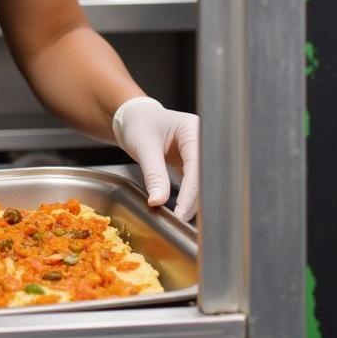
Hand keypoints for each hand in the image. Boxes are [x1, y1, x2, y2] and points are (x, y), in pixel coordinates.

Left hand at [112, 97, 198, 221]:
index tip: (181, 213)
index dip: (192, 192)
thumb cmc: (137, 123)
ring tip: (180, 217)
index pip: (198, 166)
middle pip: (205, 177)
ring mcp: (197, 153)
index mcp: (193, 130)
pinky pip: (194, 183)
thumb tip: (158, 201)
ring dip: (193, 200)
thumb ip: (153, 174)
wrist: (131, 118)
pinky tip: (181, 209)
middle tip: (182, 219)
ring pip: (202, 183)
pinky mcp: (192, 163)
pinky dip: (188, 196)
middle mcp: (201, 141)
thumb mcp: (143, 146)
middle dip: (196, 199)